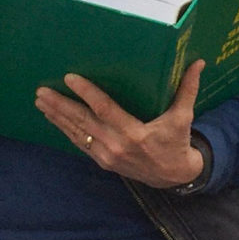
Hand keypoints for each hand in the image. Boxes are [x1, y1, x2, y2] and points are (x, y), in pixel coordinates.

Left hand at [35, 59, 206, 188]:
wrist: (175, 177)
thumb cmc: (177, 142)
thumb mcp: (183, 117)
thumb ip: (187, 89)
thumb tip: (198, 62)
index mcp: (135, 133)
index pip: (105, 109)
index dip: (86, 93)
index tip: (70, 77)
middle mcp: (117, 145)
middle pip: (82, 122)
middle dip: (60, 105)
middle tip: (41, 91)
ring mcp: (107, 156)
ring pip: (76, 133)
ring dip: (57, 116)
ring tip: (40, 101)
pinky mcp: (103, 161)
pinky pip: (79, 143)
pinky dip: (64, 129)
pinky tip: (52, 118)